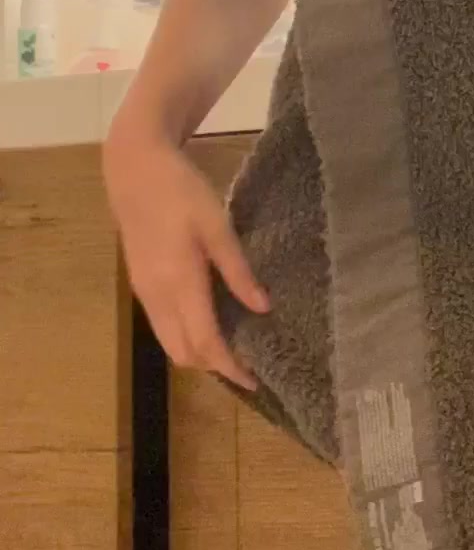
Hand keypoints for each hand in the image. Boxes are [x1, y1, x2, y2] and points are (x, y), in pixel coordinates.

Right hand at [102, 131, 268, 391]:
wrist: (134, 169)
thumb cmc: (181, 191)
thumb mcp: (218, 225)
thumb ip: (238, 270)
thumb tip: (262, 309)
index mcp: (180, 283)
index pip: (205, 342)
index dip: (230, 367)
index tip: (256, 380)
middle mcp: (158, 296)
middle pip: (183, 353)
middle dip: (214, 367)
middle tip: (248, 365)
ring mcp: (145, 292)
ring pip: (170, 343)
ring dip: (198, 353)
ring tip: (233, 348)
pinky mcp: (140, 284)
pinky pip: (163, 326)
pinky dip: (185, 336)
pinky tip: (209, 323)